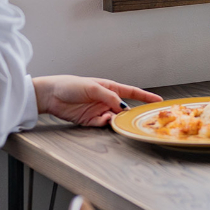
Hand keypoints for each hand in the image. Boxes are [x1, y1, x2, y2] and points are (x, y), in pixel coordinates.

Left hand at [33, 75, 160, 126]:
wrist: (50, 95)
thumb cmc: (70, 85)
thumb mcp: (93, 87)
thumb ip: (110, 97)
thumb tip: (123, 107)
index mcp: (110, 88)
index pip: (132, 92)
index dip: (145, 97)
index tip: (158, 101)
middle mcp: (106, 100)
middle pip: (125, 108)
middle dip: (131, 113)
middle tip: (137, 118)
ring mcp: (99, 110)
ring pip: (115, 118)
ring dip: (117, 120)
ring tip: (114, 118)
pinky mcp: (89, 120)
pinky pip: (103, 124)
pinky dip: (105, 123)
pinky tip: (103, 120)